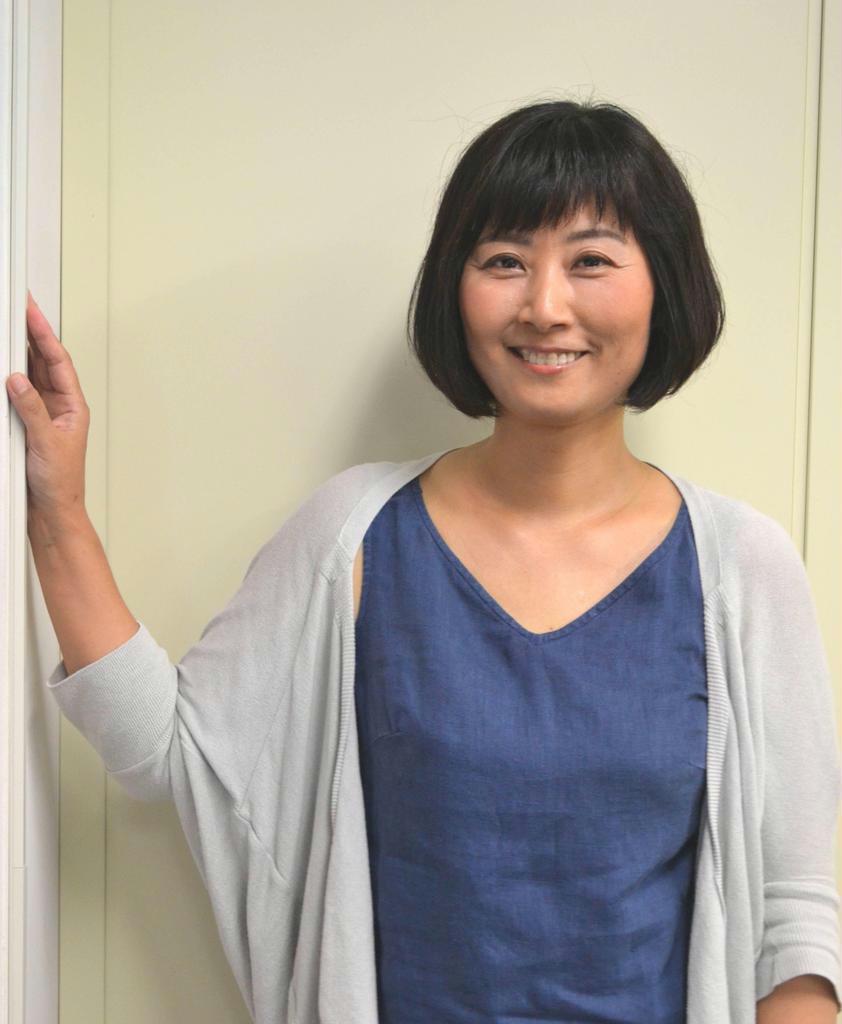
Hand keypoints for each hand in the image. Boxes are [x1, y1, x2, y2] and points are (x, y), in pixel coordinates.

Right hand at [5, 293, 90, 521]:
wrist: (52, 510)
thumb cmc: (61, 482)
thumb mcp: (45, 442)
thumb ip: (31, 409)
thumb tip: (16, 380)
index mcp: (73, 405)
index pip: (58, 361)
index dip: (44, 333)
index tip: (31, 311)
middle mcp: (60, 405)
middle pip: (44, 361)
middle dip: (31, 334)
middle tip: (18, 308)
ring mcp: (43, 412)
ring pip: (30, 374)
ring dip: (19, 351)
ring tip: (9, 326)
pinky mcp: (27, 423)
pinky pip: (17, 393)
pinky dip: (9, 377)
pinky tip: (2, 364)